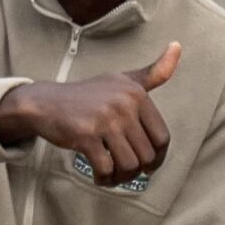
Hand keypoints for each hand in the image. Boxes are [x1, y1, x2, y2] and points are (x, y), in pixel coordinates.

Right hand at [0, 43, 178, 185]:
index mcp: (137, 93)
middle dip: (137, 171)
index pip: (162, 138)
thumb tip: (177, 46)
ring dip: (121, 178)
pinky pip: (106, 169)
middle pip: (146, 156)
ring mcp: (104, 119)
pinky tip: (99, 177)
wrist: (46, 102)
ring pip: (129, 165)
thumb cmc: (89, 95)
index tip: (146, 165)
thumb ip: (153, 72)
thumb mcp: (123, 80)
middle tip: (124, 171)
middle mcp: (123, 104)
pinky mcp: (85, 135)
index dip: (157, 158)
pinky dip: (104, 179)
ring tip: (112, 175)